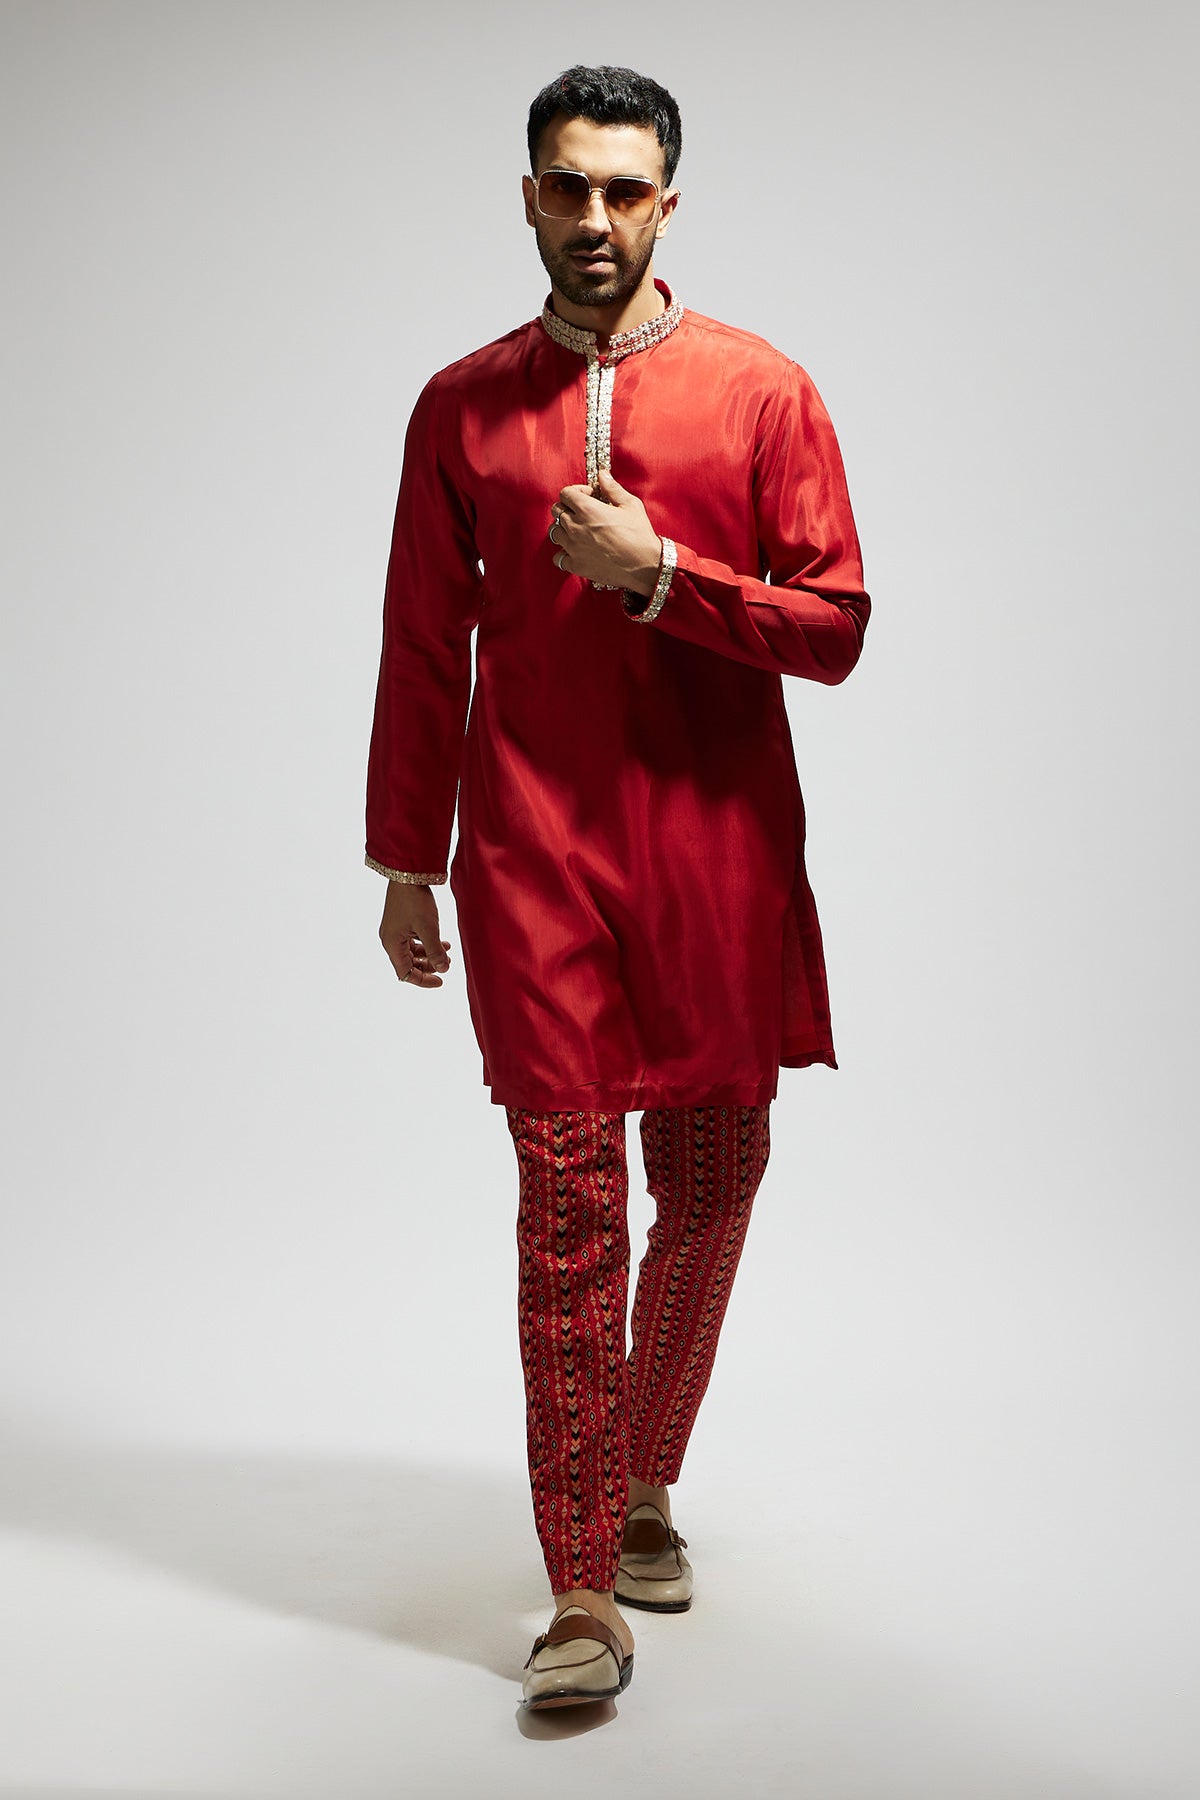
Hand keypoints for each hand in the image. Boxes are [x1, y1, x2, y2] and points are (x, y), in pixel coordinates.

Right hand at [379, 881, 451, 988]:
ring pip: (412, 952)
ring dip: (429, 955)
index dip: (423, 980)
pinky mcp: (400, 922)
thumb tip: (443, 969)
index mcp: (392, 945)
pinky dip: (426, 944)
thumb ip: (436, 952)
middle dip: (428, 967)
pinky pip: (413, 940)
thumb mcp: (429, 929)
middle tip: (447, 965)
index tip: (441, 980)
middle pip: (408, 964)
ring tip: (447, 952)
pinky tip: (442, 941)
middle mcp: (390, 940)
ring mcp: (394, 931)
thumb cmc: (415, 900)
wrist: (407, 873)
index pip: (405, 973)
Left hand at [549, 467, 661, 594]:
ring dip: (564, 529)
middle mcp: (575, 527)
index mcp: (587, 509)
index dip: (576, 492)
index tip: (588, 497)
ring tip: (579, 531)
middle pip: (556, 511)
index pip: (565, 493)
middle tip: (583, 513)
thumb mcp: (630, 505)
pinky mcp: (576, 565)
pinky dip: (563, 553)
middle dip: (568, 507)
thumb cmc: (640, 534)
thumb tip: (602, 474)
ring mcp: (573, 548)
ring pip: (554, 533)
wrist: (645, 566)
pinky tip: (575, 550)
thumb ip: (612, 488)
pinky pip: (558, 558)